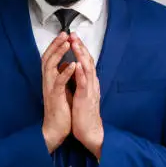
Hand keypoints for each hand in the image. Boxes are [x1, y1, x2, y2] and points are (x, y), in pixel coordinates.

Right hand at [41, 31, 75, 152]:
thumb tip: (67, 65)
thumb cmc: (60, 110)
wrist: (56, 129)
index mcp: (50, 79)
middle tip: (64, 33)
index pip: (50, 57)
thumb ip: (63, 77)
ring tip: (67, 43)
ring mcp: (50, 88)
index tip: (64, 35)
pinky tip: (73, 65)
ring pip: (50, 67)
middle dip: (56, 44)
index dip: (55, 45)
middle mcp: (48, 81)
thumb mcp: (62, 89)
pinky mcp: (55, 97)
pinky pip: (59, 82)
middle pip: (48, 58)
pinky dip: (65, 73)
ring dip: (59, 54)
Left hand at [70, 32, 103, 158]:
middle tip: (74, 34)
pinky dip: (81, 73)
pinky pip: (84, 83)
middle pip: (88, 61)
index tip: (73, 37)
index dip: (80, 49)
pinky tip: (78, 64)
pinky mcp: (86, 98)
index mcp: (89, 82)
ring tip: (76, 43)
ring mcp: (90, 90)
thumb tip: (74, 70)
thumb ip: (80, 82)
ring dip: (81, 55)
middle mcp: (92, 83)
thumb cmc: (84, 114)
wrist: (90, 132)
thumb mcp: (81, 94)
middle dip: (80, 46)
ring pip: (87, 69)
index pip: (85, 61)